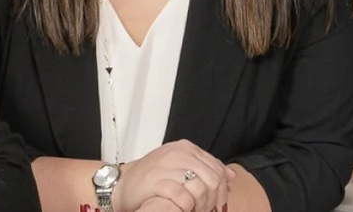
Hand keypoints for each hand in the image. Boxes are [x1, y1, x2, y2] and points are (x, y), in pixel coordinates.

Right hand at [114, 140, 234, 211]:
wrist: (121, 184)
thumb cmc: (151, 178)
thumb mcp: (180, 167)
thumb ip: (204, 168)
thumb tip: (231, 175)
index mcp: (186, 148)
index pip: (218, 168)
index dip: (222, 191)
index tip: (218, 205)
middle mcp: (178, 153)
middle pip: (213, 179)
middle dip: (213, 200)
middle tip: (205, 211)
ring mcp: (167, 166)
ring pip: (201, 189)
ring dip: (201, 206)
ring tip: (194, 211)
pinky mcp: (157, 180)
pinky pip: (183, 197)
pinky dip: (186, 207)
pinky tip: (182, 210)